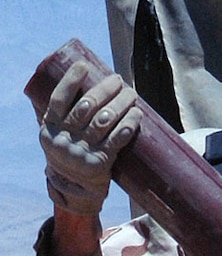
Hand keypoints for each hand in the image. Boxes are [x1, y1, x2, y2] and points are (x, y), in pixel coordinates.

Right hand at [39, 62, 141, 215]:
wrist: (75, 190)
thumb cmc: (71, 153)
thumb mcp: (59, 136)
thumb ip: (65, 116)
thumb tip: (83, 83)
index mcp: (49, 129)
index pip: (58, 99)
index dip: (70, 80)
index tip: (84, 65)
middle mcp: (63, 140)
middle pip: (86, 107)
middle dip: (105, 89)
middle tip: (118, 79)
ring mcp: (81, 152)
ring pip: (104, 121)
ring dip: (121, 104)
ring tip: (131, 93)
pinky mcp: (99, 164)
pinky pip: (117, 140)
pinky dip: (129, 124)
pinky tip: (138, 114)